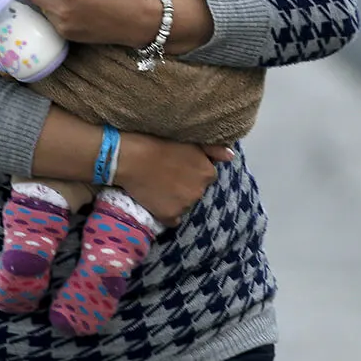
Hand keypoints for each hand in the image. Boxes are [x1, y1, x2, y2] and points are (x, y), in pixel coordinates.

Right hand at [114, 133, 234, 226]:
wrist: (130, 157)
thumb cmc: (157, 142)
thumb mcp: (189, 141)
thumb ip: (213, 149)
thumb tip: (231, 156)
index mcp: (207, 172)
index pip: (206, 176)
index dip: (191, 171)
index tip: (178, 166)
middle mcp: (200, 191)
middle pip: (196, 191)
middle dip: (185, 186)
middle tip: (167, 175)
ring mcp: (185, 205)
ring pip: (185, 205)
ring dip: (176, 199)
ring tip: (159, 186)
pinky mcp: (169, 216)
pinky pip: (172, 219)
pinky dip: (166, 212)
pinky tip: (156, 200)